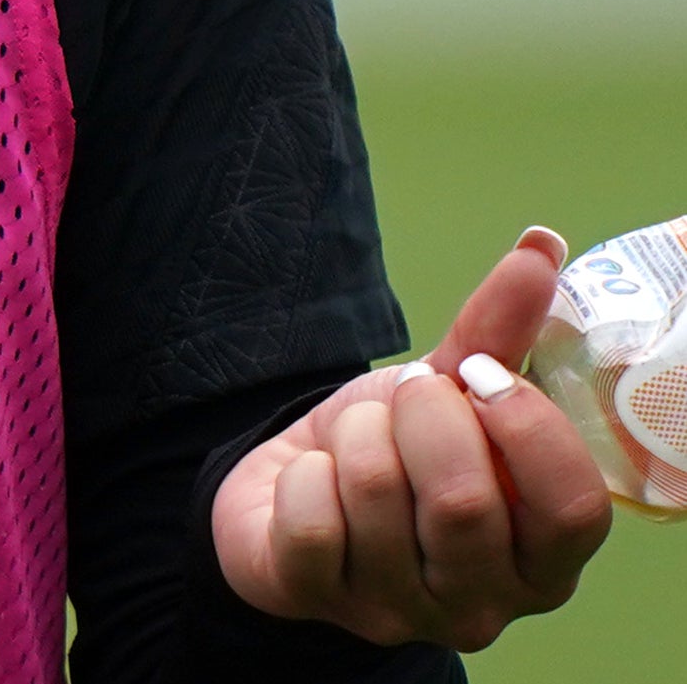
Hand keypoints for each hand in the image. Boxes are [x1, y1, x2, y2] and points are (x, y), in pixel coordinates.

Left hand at [214, 228, 617, 645]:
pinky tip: (310, 481)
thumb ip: (499, 331)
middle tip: (402, 398)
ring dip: (353, 436)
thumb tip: (541, 245)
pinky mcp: (321, 604)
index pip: (573, 508)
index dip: (524, 426)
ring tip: (355, 438)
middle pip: (464, 500)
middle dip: (418, 416)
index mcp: (547, 559)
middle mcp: (489, 604)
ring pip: (377, 495)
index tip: (477, 376)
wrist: (286, 490)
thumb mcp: (450, 391)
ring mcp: (406, 615)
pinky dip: (300, 475)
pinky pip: (310, 522)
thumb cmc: (393, 447)